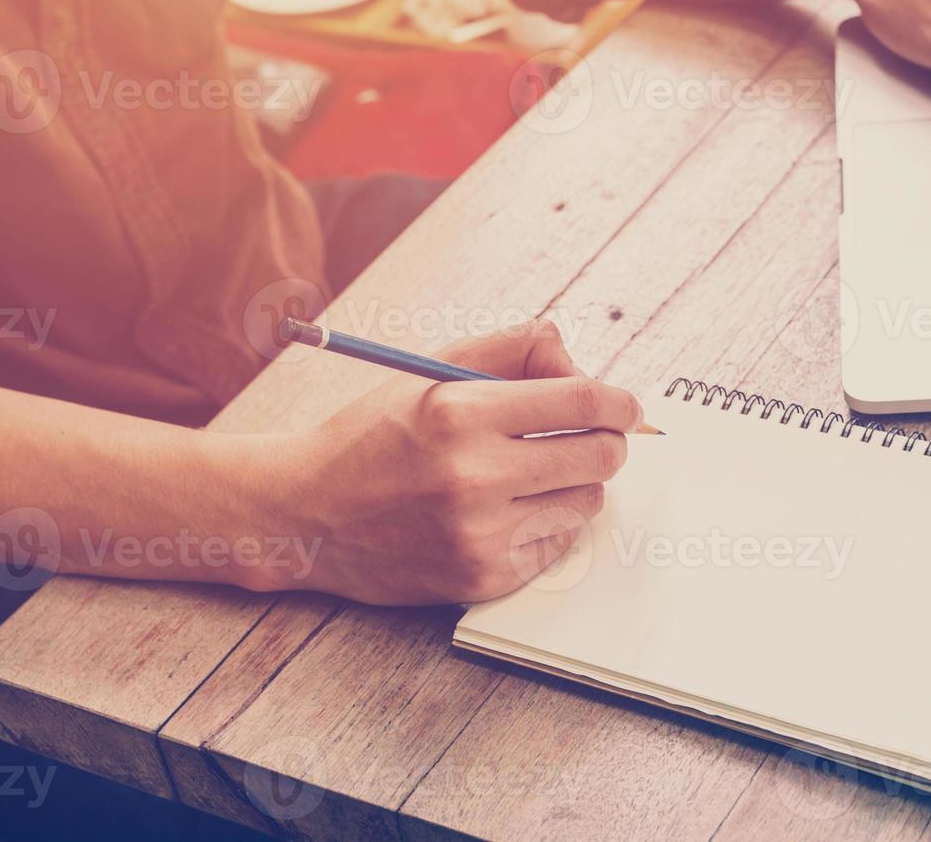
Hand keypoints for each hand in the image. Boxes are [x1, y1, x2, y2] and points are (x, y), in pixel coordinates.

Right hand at [255, 320, 642, 604]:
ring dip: (574, 484)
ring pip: (586, 503)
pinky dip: (546, 524)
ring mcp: (478, 536)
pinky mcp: (481, 579)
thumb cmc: (373, 435)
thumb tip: (579, 360)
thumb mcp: (430, 372)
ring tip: (532, 474)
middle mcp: (472, 477)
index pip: (582, 402)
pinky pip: (556, 545)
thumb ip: (509, 351)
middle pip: (600, 456)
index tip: (625, 406)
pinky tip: (508, 511)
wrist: (305, 515)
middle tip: (589, 438)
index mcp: (459, 414)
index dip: (618, 402)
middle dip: (606, 440)